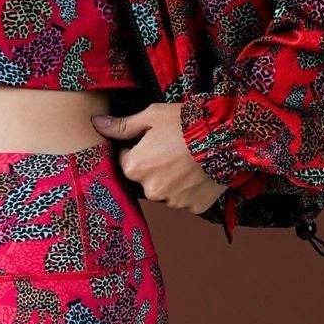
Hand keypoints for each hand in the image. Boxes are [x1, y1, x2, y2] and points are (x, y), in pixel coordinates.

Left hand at [90, 103, 226, 213]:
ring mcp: (173, 201)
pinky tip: (199, 172)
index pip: (127, 160)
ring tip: (189, 160)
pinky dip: (191, 188)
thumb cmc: (186, 123)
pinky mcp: (193, 207)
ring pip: (166, 190)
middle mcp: (150, 190)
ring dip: (173, 179)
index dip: (140, 147)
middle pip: (146, 178)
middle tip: (175, 148)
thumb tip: (96, 125)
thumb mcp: (151, 116)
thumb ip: (122, 126)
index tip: (156, 138)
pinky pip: (186, 198)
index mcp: (134, 168)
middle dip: (155, 165)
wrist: (227, 136)